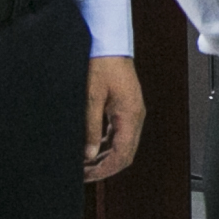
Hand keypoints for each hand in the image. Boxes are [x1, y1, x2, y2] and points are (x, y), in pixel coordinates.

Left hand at [80, 57, 145, 183]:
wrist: (108, 42)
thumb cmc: (101, 63)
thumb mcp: (91, 97)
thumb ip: (91, 127)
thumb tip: (89, 154)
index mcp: (130, 115)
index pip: (122, 155)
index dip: (105, 170)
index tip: (87, 176)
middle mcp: (135, 116)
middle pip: (125, 153)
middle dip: (104, 167)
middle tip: (83, 174)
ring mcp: (131, 112)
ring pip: (122, 145)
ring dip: (105, 156)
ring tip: (84, 163)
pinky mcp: (125, 107)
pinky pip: (119, 133)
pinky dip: (106, 144)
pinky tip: (91, 147)